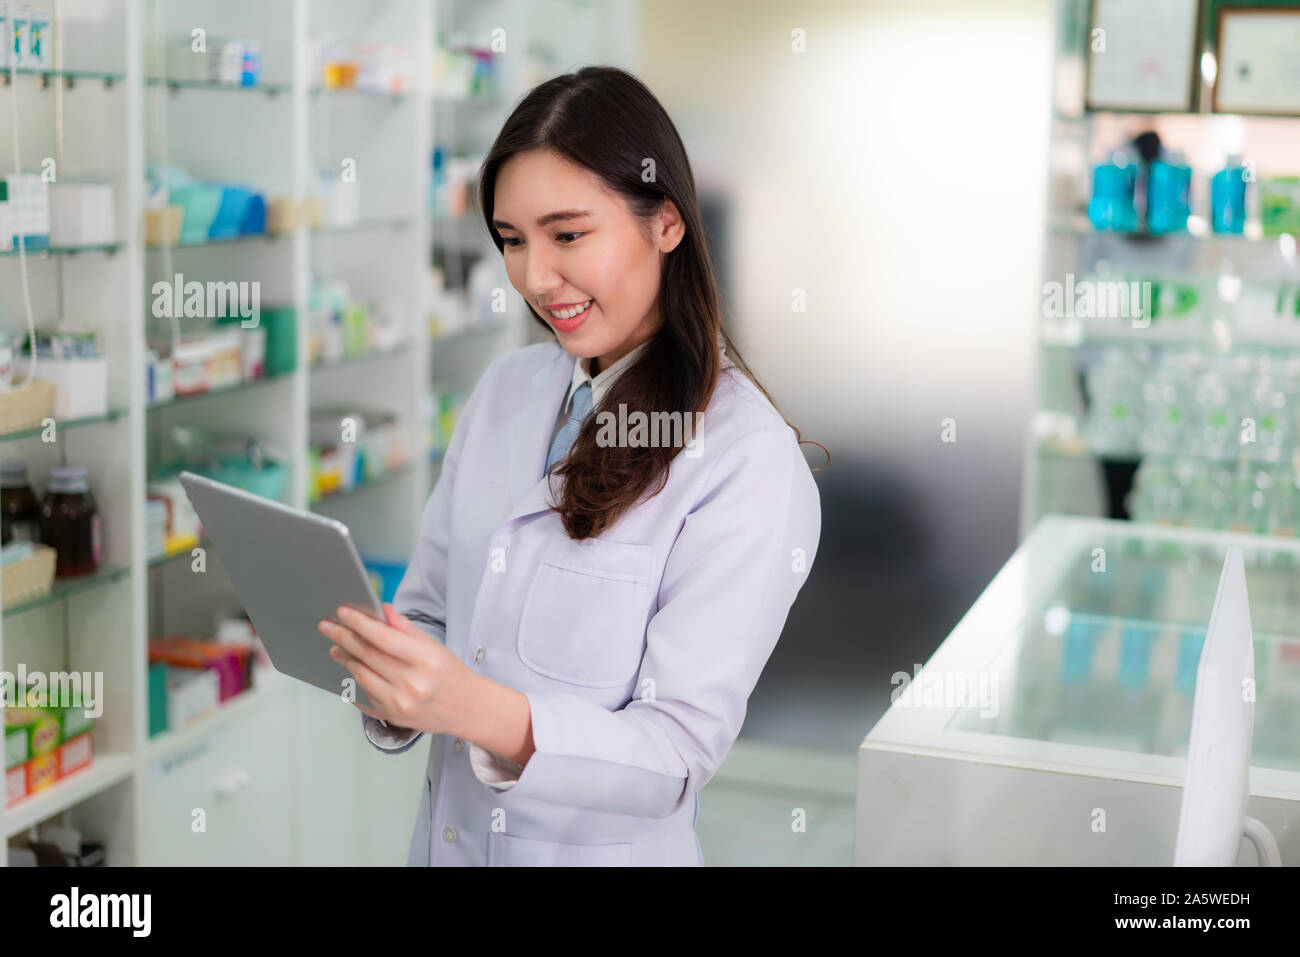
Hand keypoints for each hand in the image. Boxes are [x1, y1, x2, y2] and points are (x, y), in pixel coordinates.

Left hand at [318, 603, 476, 736]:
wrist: (467, 709)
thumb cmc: (451, 674)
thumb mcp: (434, 646)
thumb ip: (405, 628)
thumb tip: (382, 610)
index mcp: (426, 661)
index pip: (383, 638)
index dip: (359, 623)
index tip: (342, 612)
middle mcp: (412, 684)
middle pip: (367, 655)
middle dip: (344, 637)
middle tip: (328, 626)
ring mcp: (400, 703)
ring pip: (361, 675)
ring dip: (345, 658)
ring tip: (336, 647)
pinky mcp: (392, 716)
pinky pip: (364, 695)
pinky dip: (354, 679)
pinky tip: (350, 668)